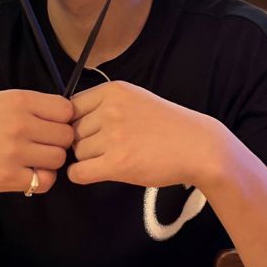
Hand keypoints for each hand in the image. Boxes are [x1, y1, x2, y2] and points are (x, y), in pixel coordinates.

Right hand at [0, 90, 74, 201]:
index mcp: (18, 100)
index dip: (63, 119)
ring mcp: (14, 151)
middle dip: (59, 141)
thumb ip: (31, 106)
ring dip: (50, 161)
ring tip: (34, 159)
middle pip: (66, 135)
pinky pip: (44, 181)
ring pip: (58, 158)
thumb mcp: (0, 100)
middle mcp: (19, 124)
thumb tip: (67, 116)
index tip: (52, 125)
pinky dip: (41, 179)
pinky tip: (28, 173)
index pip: (66, 109)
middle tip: (43, 144)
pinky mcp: (7, 176)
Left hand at [68, 80, 219, 188]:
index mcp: (113, 90)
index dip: (76, 122)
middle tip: (105, 148)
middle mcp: (110, 110)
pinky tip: (93, 173)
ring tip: (112, 158)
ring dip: (88, 159)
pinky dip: (80, 175)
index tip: (89, 132)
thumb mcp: (135, 99)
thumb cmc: (166, 125)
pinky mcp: (118, 163)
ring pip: (78, 152)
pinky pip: (79, 172)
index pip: (71, 107)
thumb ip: (106, 104)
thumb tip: (69, 119)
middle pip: (73, 131)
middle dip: (83, 142)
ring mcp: (114, 136)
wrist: (197, 146)